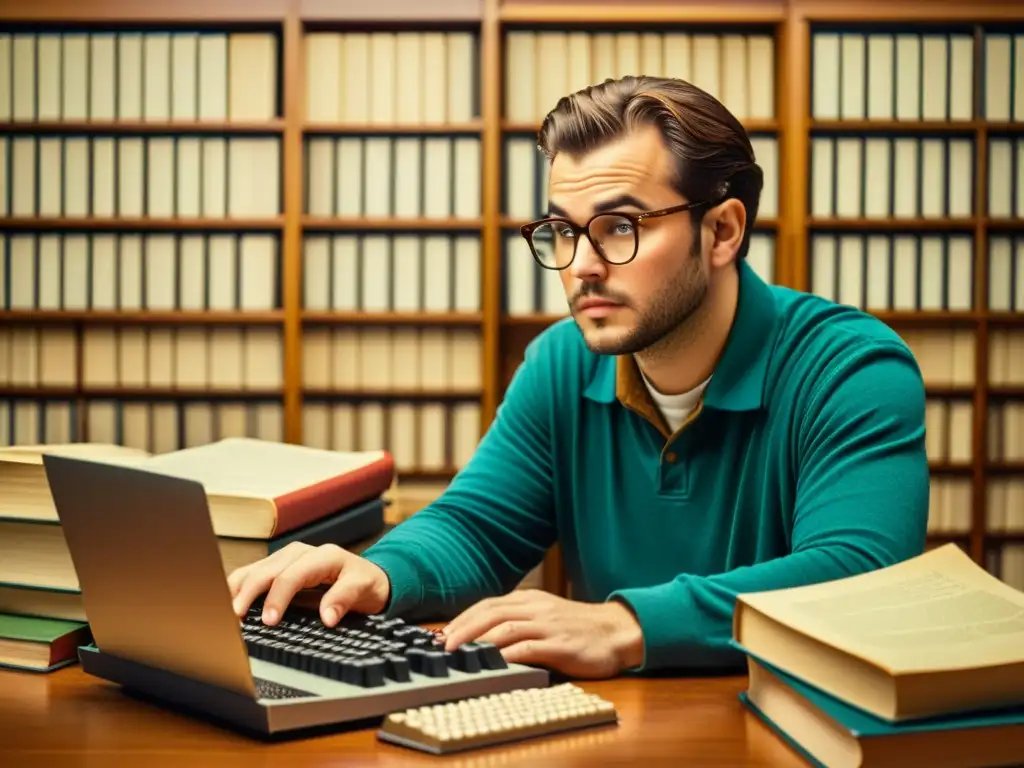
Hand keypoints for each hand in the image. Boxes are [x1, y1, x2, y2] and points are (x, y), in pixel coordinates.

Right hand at [226, 542, 390, 626]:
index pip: (291, 576)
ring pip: (255, 569)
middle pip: (267, 570)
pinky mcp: (279, 565)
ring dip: (238, 589)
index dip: (276, 598)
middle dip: (248, 593)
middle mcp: (301, 553)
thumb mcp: (364, 589)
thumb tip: (327, 617)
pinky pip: (253, 572)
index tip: (269, 621)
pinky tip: (230, 601)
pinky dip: (240, 586)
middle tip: (236, 618)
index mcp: (321, 556)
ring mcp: (287, 558)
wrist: (371, 576)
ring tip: (227, 610)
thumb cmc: (366, 583)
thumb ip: (345, 599)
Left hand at [439, 589, 643, 677]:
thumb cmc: (577, 627)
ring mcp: (548, 625)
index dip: (463, 618)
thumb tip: (482, 635)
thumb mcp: (544, 616)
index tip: (442, 634)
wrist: (616, 631)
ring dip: (479, 640)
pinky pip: (529, 647)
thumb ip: (517, 621)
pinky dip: (508, 654)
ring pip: (506, 627)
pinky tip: (494, 663)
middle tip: (443, 645)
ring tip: (460, 653)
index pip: (488, 605)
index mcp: (529, 600)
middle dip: (463, 628)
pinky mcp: (560, 645)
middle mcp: (536, 608)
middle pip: (491, 613)